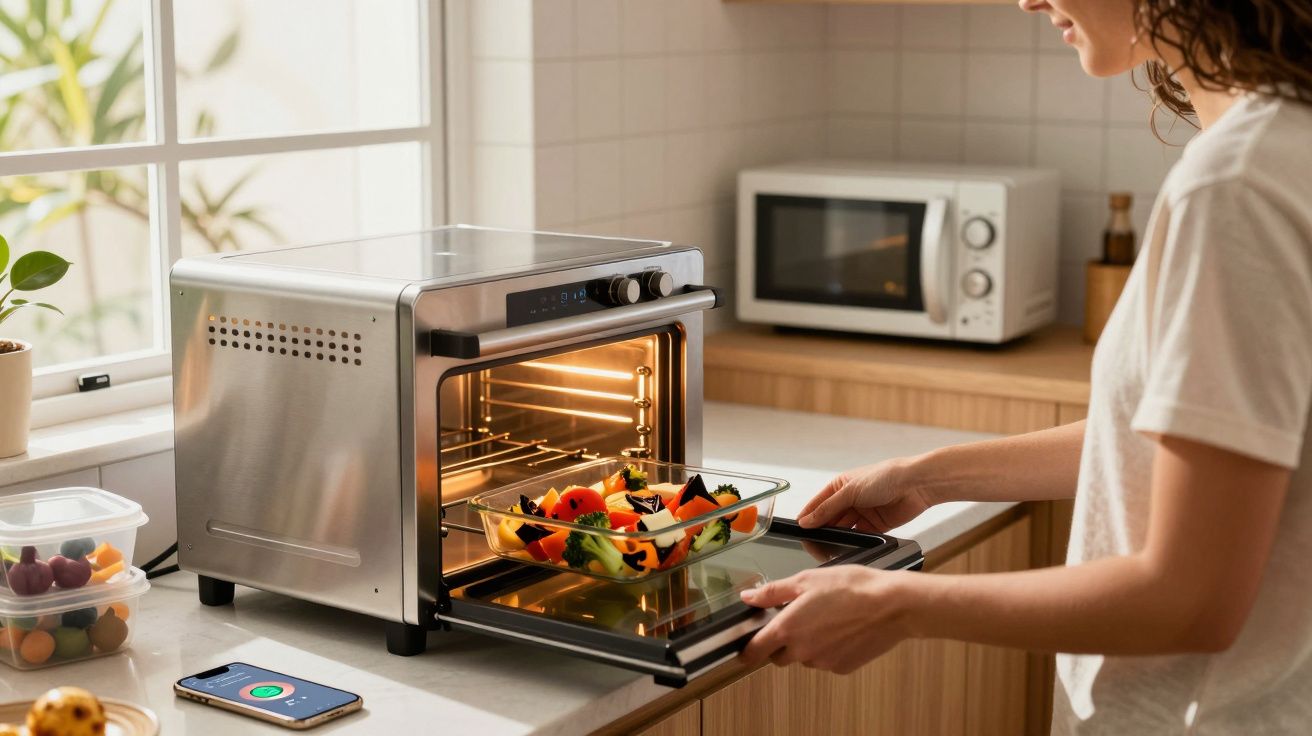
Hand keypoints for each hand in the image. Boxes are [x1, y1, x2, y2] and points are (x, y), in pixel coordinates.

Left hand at [738, 566, 910, 673]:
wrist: (891, 605)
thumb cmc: (851, 587)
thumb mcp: (806, 579)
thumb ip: (773, 592)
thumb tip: (749, 597)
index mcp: (788, 629)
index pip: (755, 651)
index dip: (748, 649)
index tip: (747, 646)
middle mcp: (802, 651)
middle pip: (779, 656)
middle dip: (781, 642)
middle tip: (796, 618)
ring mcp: (823, 663)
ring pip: (804, 658)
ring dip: (807, 644)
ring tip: (826, 618)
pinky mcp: (842, 668)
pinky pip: (826, 661)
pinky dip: (828, 649)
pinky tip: (841, 629)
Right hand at [797, 458, 931, 531]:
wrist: (915, 485)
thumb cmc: (884, 477)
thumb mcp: (849, 492)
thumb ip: (827, 509)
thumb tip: (806, 521)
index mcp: (840, 485)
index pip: (818, 503)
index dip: (808, 515)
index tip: (797, 528)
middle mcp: (850, 499)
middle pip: (830, 518)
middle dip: (822, 528)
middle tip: (813, 541)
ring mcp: (863, 513)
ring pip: (844, 529)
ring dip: (838, 536)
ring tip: (829, 544)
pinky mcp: (875, 525)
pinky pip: (860, 536)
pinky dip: (854, 541)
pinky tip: (848, 545)